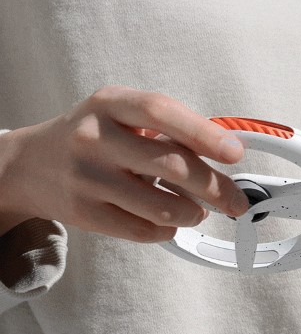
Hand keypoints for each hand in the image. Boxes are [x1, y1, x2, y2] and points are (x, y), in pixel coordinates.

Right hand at [0, 85, 250, 240]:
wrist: (30, 165)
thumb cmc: (95, 137)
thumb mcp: (122, 114)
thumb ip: (169, 126)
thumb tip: (226, 151)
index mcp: (111, 103)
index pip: (162, 112)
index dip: (204, 133)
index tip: (235, 153)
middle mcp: (95, 138)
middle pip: (171, 165)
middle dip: (216, 188)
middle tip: (237, 201)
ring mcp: (86, 177)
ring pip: (162, 206)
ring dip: (193, 213)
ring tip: (197, 210)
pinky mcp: (83, 213)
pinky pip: (142, 230)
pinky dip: (166, 229)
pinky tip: (168, 220)